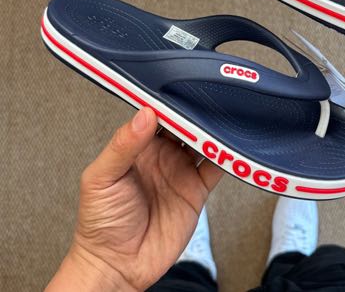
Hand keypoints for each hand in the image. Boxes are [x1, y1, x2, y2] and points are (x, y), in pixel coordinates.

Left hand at [46, 107, 222, 290]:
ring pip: (203, 143)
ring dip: (213, 132)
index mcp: (138, 147)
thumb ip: (122, 145)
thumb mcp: (101, 179)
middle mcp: (162, 155)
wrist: (117, 267)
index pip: (157, 115)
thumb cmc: (100, 223)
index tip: (180, 90)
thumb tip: (144, 114)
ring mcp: (180, 171)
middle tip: (207, 100)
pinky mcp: (196, 191)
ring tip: (222, 120)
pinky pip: (216, 169)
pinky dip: (227, 158)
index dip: (169, 103)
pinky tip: (230, 148)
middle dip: (196, 113)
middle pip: (184, 125)